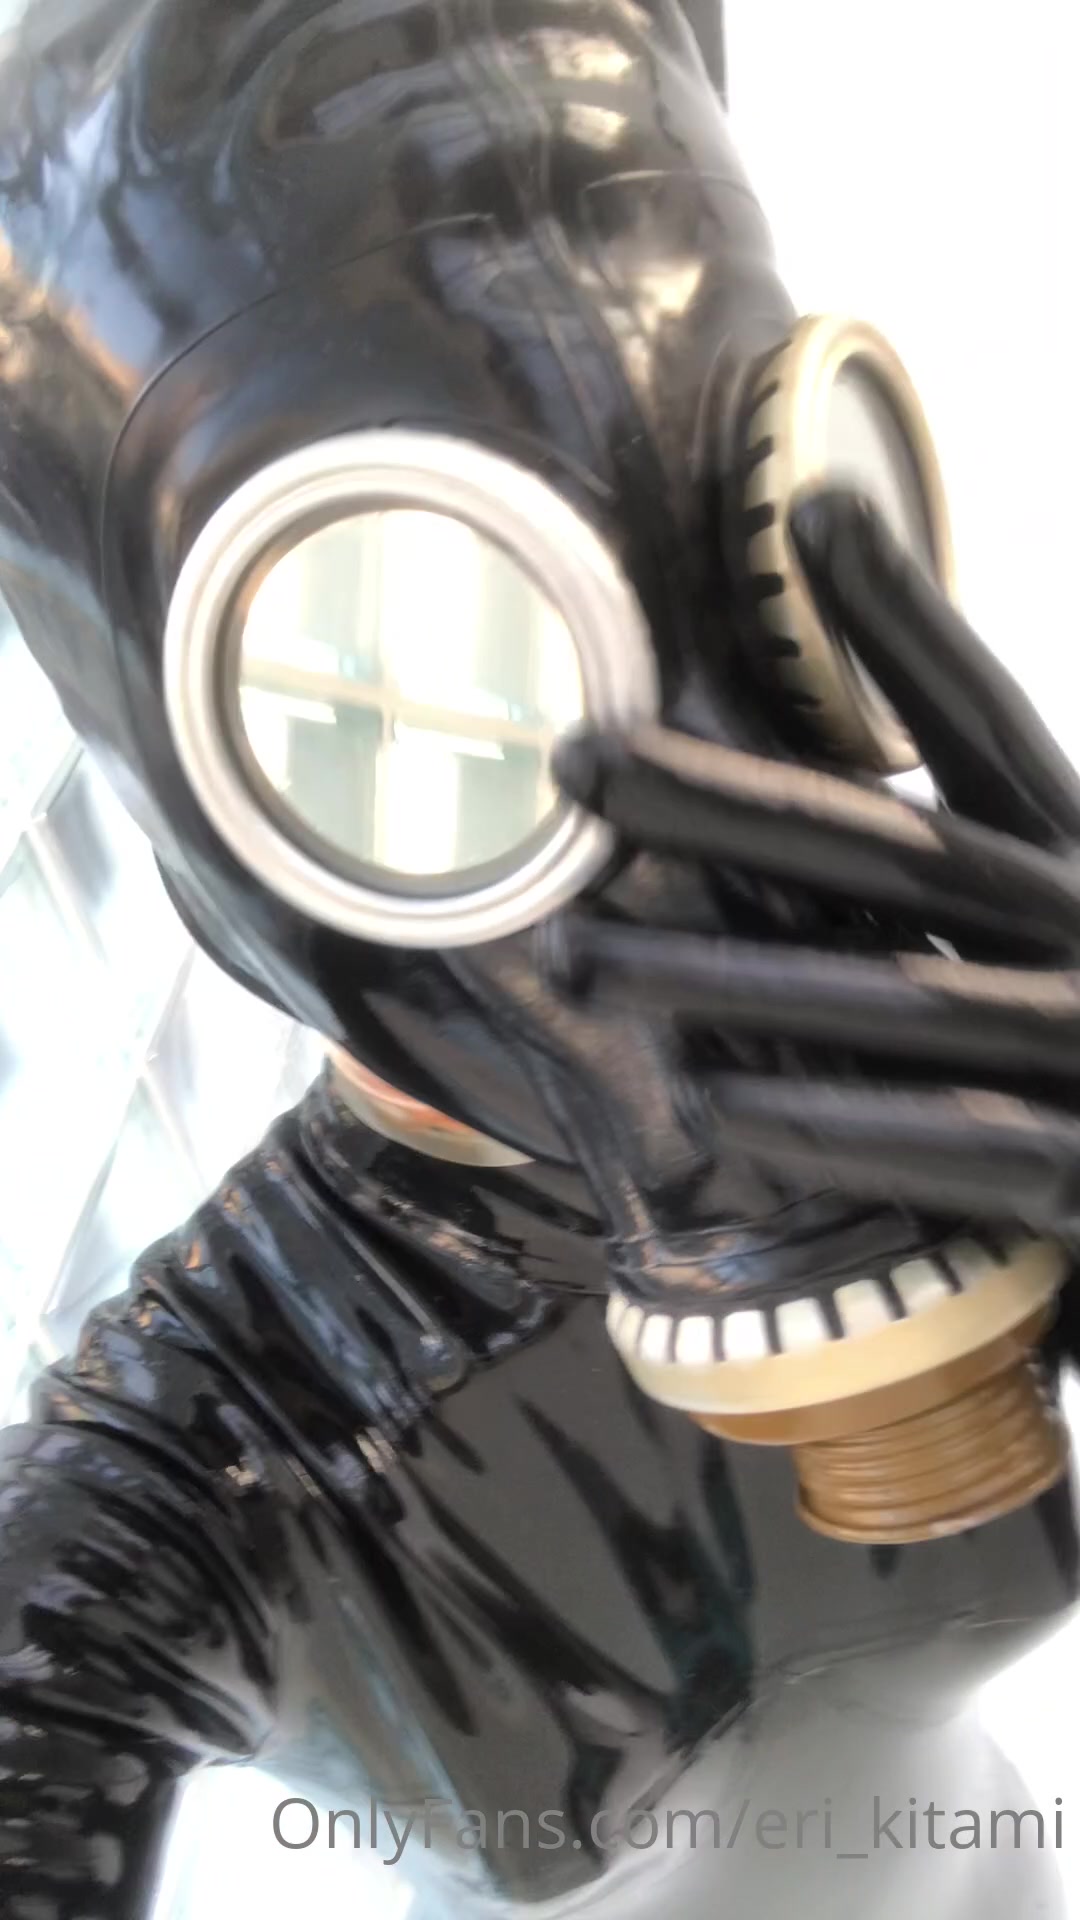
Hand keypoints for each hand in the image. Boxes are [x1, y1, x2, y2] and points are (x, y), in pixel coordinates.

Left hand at [546, 489, 1079, 1234]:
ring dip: (727, 978)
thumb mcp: (1050, 905)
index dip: (908, 621)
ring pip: (894, 995)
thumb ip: (962, 849)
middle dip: (722, 802)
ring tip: (581, 958)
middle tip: (575, 760)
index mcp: (1077, 851)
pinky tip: (714, 1105)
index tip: (811, 510)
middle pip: (886, 848)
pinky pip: (954, 1140)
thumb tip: (809, 738)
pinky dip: (835, 1125)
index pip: (985, 718)